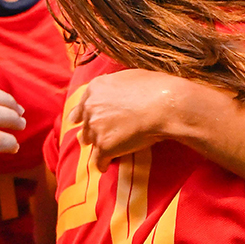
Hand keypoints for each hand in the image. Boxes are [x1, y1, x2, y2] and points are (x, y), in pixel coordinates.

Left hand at [69, 69, 190, 172]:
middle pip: (85, 127)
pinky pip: (98, 161)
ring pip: (91, 143)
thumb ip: (114, 87)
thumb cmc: (155, 88)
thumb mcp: (129, 77)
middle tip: (103, 136)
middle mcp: (91, 107)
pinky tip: (106, 166)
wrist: (165, 105)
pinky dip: (103, 164)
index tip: (79, 122)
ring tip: (108, 150)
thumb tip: (116, 93)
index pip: (80, 107)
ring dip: (99, 146)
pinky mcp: (105, 146)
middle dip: (93, 131)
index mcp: (96, 88)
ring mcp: (96, 128)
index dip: (81, 116)